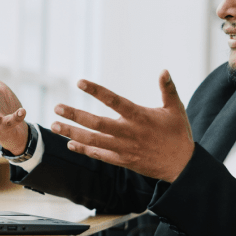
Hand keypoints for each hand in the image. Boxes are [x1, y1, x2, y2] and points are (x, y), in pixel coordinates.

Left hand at [50, 70, 193, 181]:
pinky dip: (84, 150)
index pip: (114, 100)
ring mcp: (123, 148)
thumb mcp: (175, 108)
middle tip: (56, 107)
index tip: (79, 82)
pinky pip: (99, 155)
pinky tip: (69, 144)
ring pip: (93, 141)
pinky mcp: (122, 161)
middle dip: (75, 115)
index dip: (96, 91)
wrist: (181, 165)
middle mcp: (128, 133)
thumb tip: (164, 70)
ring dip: (72, 133)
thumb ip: (167, 89)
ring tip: (54, 125)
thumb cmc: (177, 133)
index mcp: (140, 116)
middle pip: (97, 123)